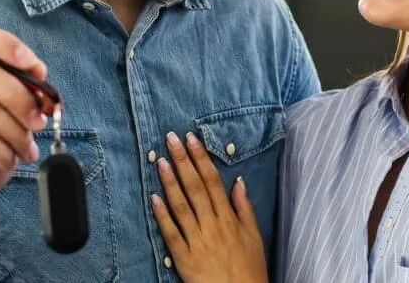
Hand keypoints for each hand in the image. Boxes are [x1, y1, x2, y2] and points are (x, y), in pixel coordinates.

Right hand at [0, 24, 48, 232]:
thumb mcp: (4, 126)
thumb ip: (19, 103)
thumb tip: (45, 92)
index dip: (8, 46)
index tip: (37, 69)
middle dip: (19, 94)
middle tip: (38, 121)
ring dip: (14, 129)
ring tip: (25, 148)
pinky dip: (1, 149)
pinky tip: (6, 160)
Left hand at [151, 132, 268, 282]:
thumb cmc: (249, 270)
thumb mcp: (255, 237)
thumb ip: (245, 209)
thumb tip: (239, 183)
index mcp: (230, 219)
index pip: (213, 181)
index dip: (201, 159)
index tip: (191, 140)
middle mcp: (213, 226)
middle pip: (196, 187)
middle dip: (183, 161)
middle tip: (171, 139)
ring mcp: (198, 241)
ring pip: (181, 206)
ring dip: (170, 182)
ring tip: (160, 161)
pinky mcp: (184, 259)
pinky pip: (172, 234)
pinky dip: (162, 215)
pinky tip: (153, 198)